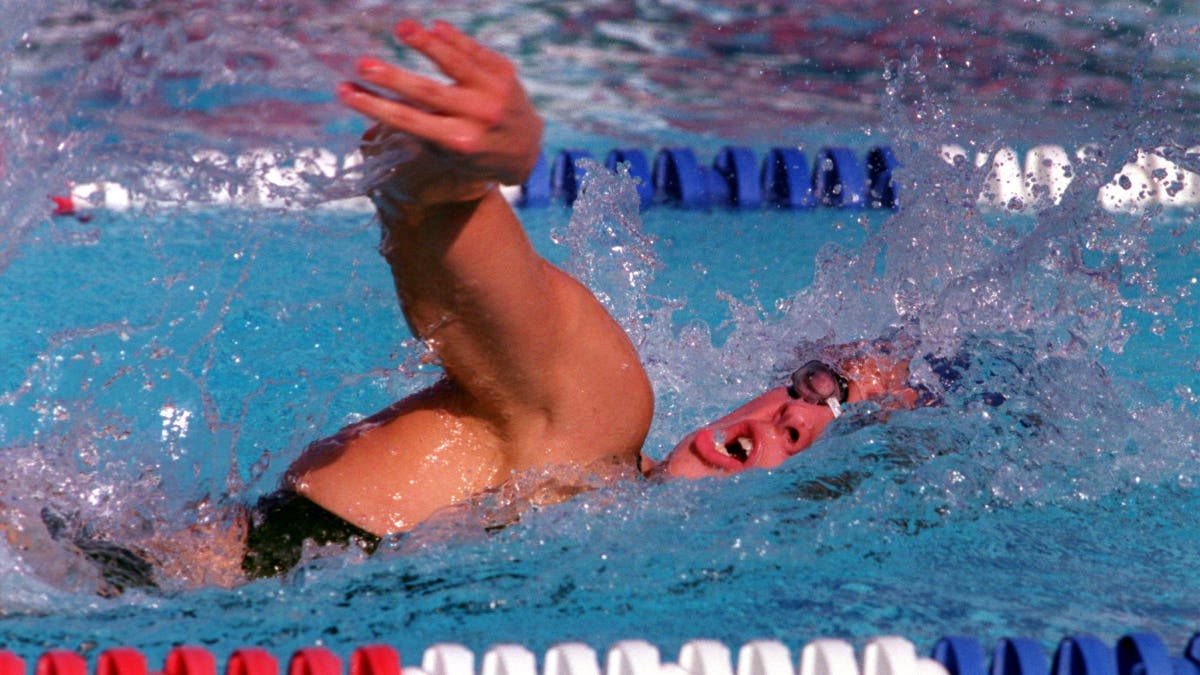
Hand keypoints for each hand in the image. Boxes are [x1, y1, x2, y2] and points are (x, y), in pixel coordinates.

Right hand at [337, 20, 543, 207]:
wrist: (527, 148)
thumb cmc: (477, 153)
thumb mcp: (449, 153)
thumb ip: (421, 130)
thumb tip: (380, 101)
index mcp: (460, 142)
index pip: (409, 121)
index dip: (375, 106)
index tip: (345, 91)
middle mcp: (478, 117)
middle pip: (428, 93)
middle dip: (393, 78)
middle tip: (362, 64)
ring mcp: (494, 92)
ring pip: (455, 64)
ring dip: (426, 44)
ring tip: (401, 27)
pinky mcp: (504, 73)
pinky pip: (474, 51)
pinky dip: (454, 38)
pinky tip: (433, 27)